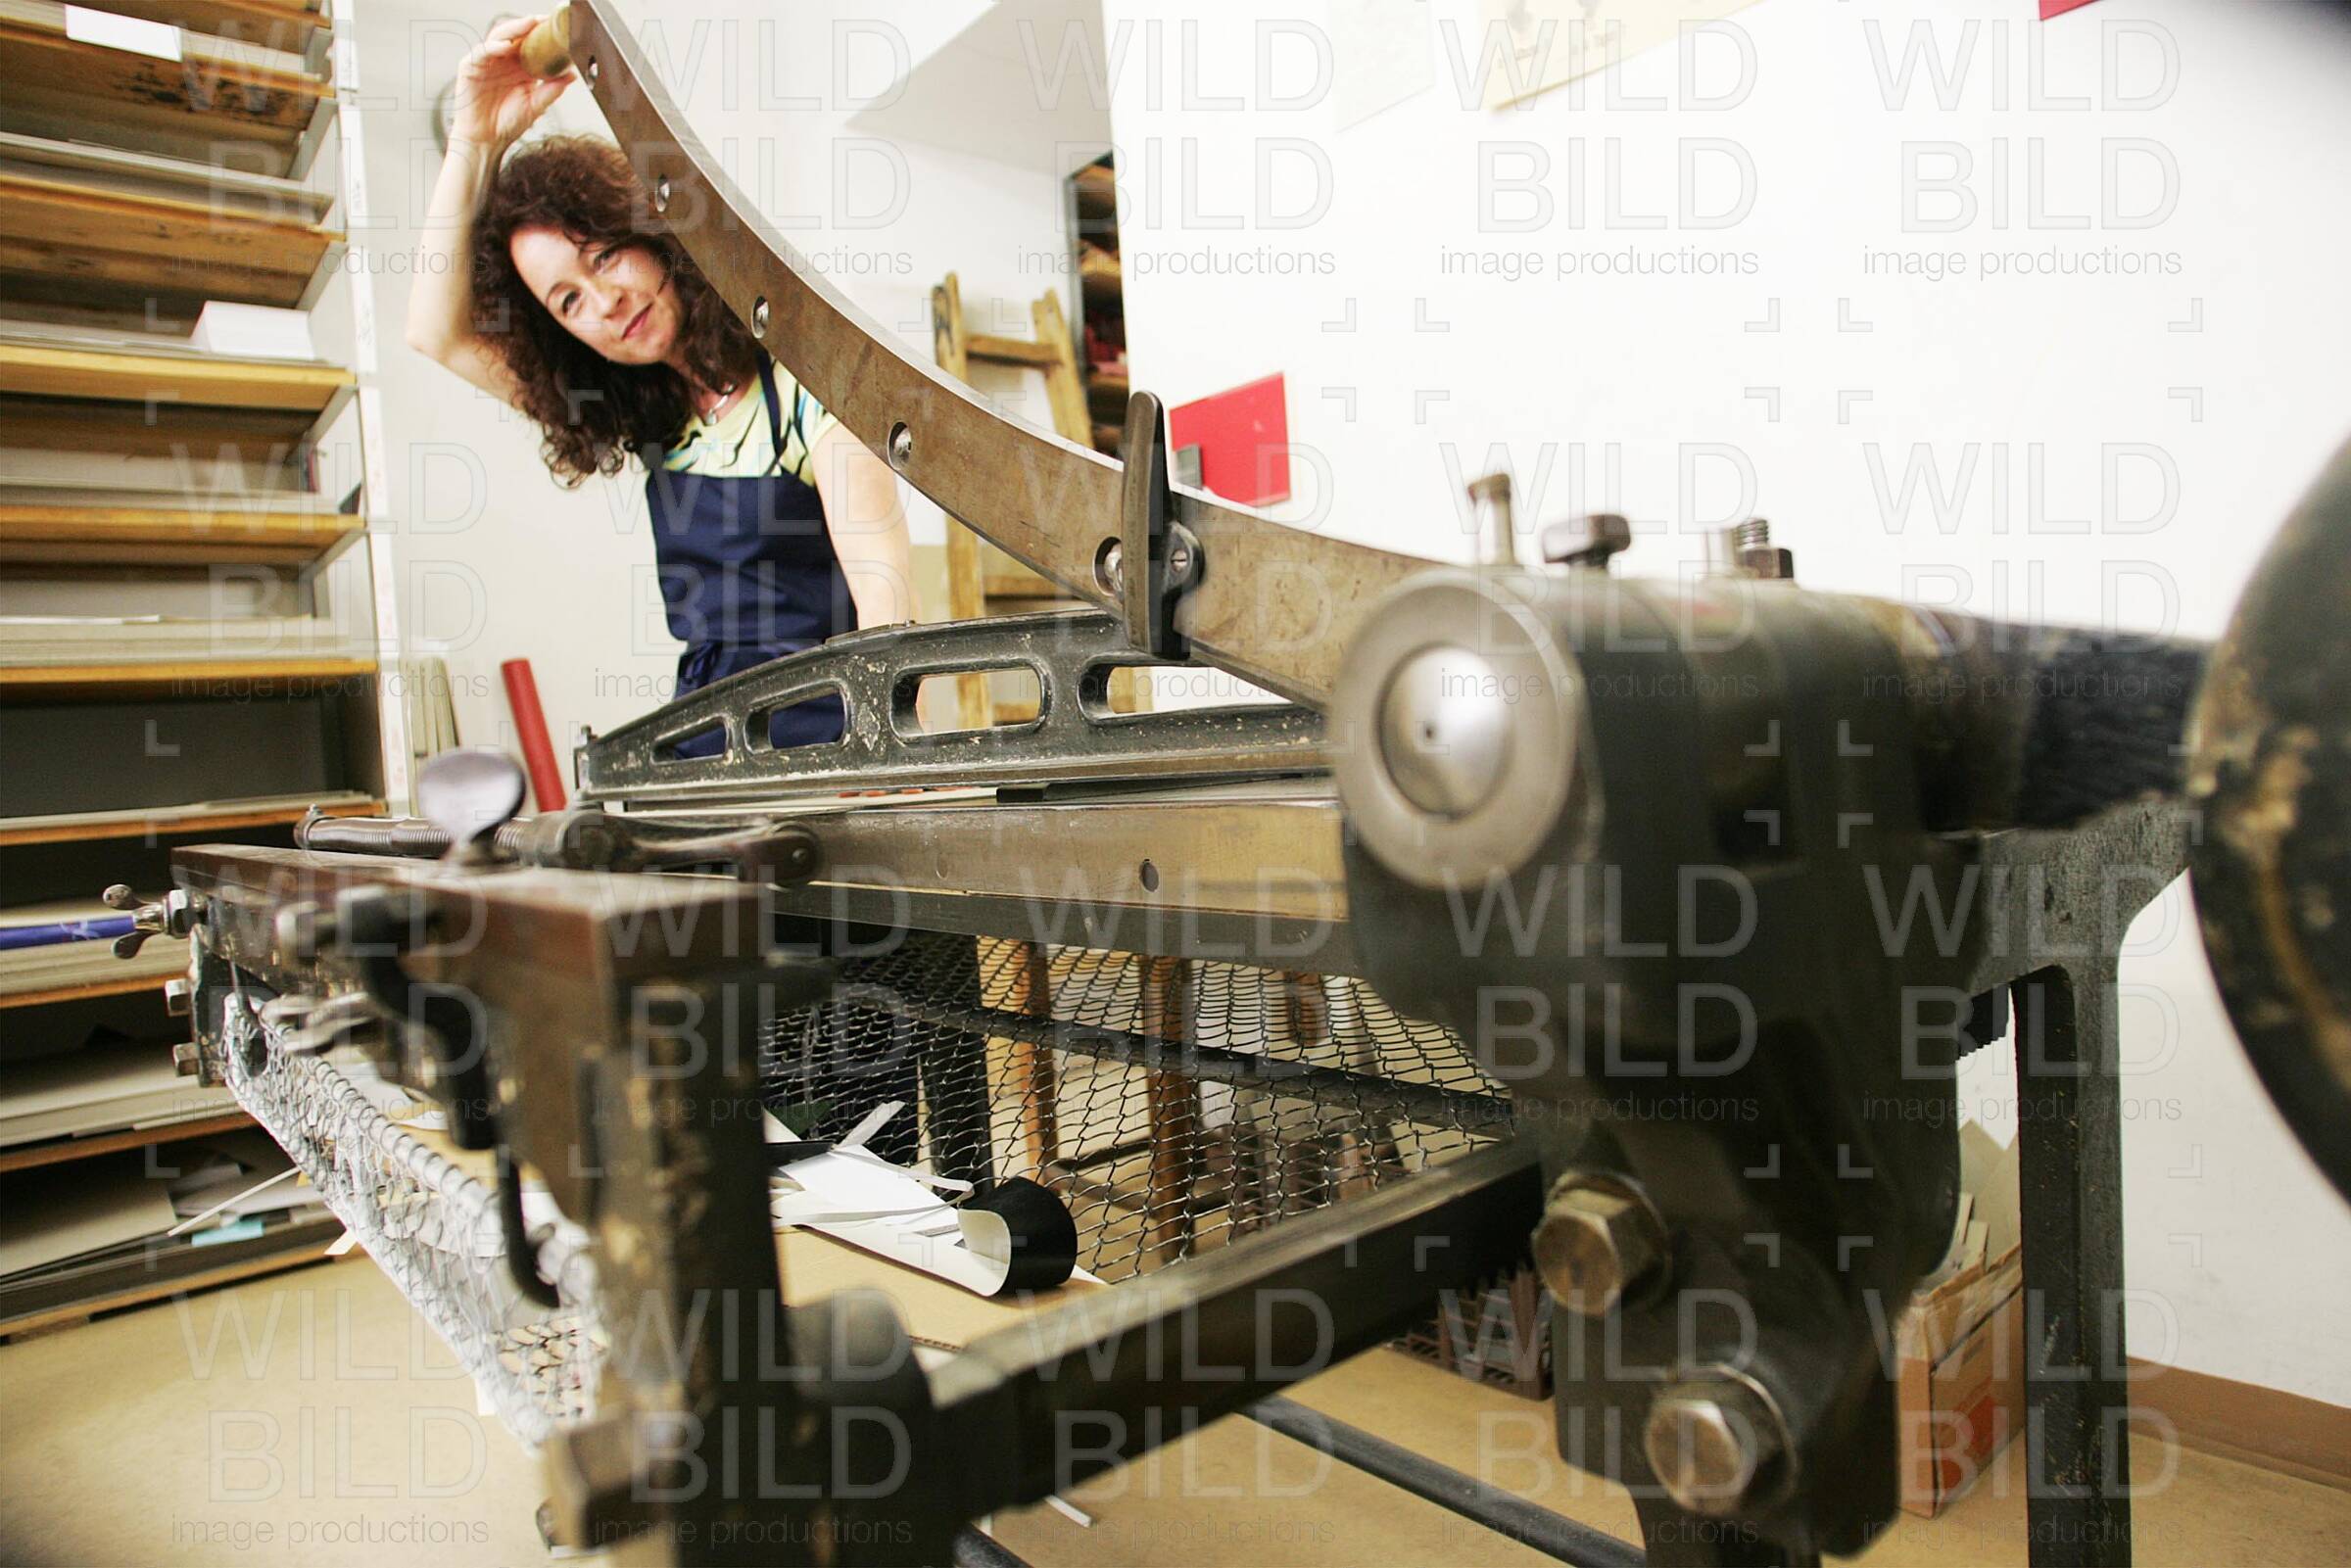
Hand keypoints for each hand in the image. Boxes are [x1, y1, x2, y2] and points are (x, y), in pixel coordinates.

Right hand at [449, 14, 571, 150]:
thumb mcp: (536, 106)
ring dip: (513, 29)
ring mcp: (487, 63)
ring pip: (499, 37)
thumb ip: (552, 90)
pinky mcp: (470, 68)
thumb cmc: (508, 124)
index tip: (558, 27)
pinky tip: (506, 46)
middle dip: (529, 25)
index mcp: (520, 67)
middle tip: (544, 20)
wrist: (486, 141)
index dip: (543, 34)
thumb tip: (571, 74)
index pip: (531, 44)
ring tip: (528, 25)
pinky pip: (482, 52)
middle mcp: (503, 61)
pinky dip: (493, 47)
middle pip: (516, 35)